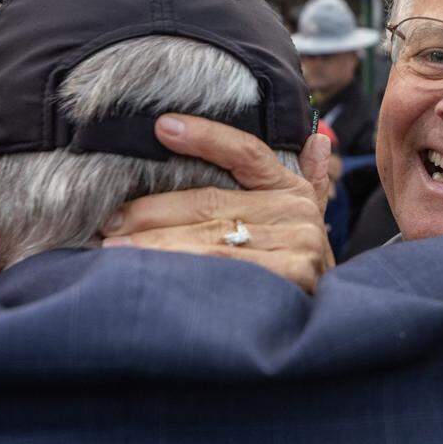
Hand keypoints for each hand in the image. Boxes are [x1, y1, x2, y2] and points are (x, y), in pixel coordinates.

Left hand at [101, 114, 333, 292]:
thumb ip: (310, 179)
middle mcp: (295, 212)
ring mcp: (295, 244)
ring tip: (114, 248)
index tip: (162, 126)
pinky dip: (183, 270)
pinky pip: (222, 269)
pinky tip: (151, 273)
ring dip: (156, 243)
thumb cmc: (302, 263)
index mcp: (292, 190)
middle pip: (211, 203)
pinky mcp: (289, 275)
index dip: (205, 138)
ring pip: (210, 238)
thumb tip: (317, 142)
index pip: (246, 153)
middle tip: (109, 221)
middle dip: (153, 211)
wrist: (333, 317)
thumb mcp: (308, 219)